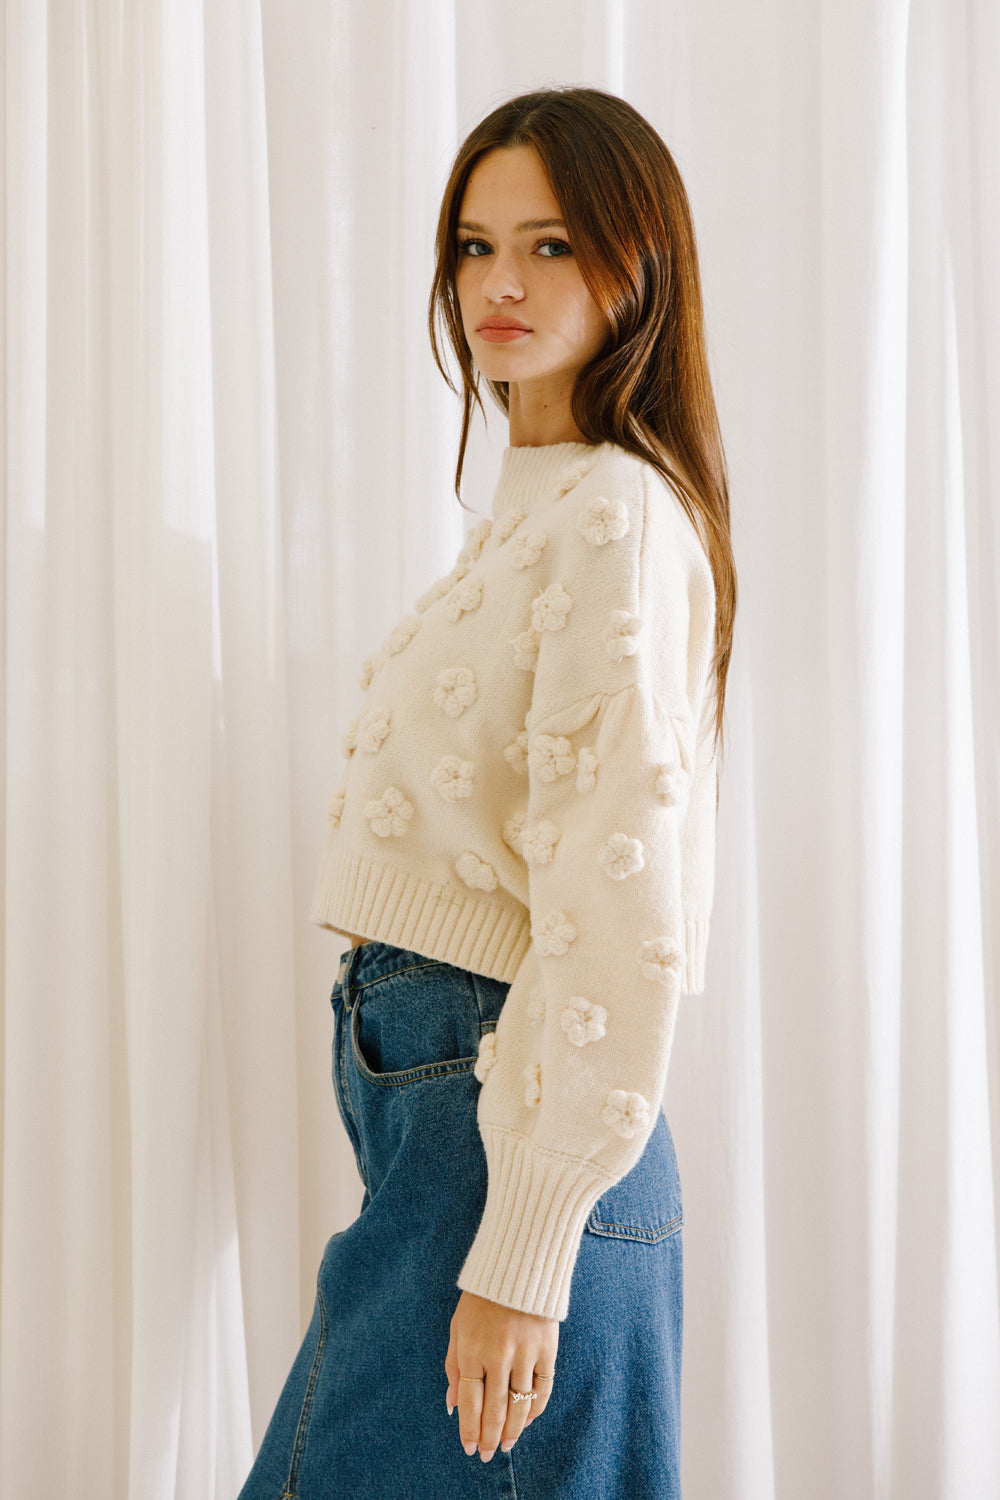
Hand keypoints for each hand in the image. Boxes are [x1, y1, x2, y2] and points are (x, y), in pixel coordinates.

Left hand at [444, 1289, 558, 1461]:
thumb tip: (453, 1405)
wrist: (518, 1266)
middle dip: (489, 1436)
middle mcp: (498, 1354)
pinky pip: (543, 1388)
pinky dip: (535, 1408)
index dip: (470, 1429)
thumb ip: (454, 1367)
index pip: (471, 1401)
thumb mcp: (458, 1327)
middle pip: (495, 1408)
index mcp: (472, 1348)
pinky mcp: (547, 1348)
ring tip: (506, 1444)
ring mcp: (525, 1352)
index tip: (469, 1448)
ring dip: (512, 1429)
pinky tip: (527, 1420)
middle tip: (487, 1454)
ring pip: (520, 1403)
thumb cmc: (481, 1299)